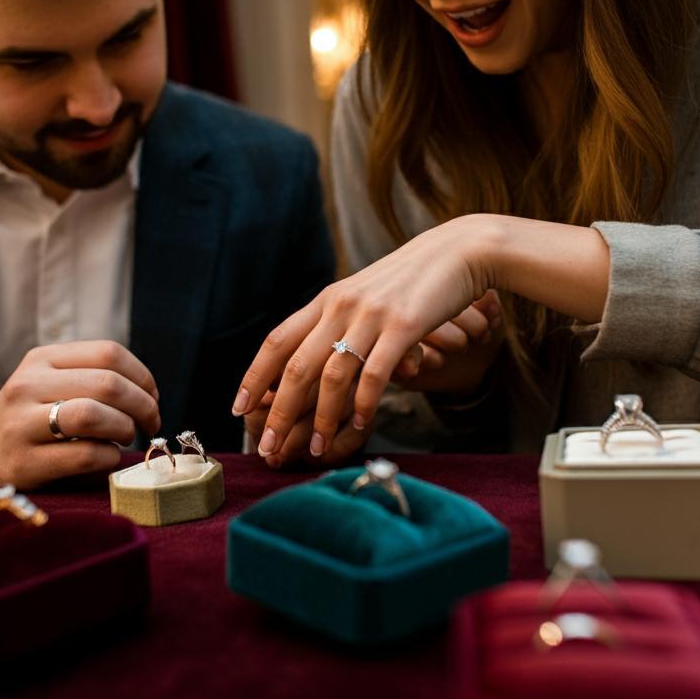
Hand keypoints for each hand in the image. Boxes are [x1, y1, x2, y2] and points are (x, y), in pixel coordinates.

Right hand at [0, 341, 159, 500]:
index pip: (108, 352)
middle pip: (107, 384)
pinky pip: (83, 456)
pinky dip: (108, 458)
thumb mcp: (47, 385)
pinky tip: (106, 458)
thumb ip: (89, 378)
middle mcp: (27, 385)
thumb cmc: (29, 422)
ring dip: (124, 429)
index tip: (153, 397)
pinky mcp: (22, 463)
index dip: (142, 376)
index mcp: (41, 360)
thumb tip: (149, 392)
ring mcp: (21, 424)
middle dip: (142, 405)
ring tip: (126, 439)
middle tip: (151, 423)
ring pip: (93, 415)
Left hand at [234, 217, 492, 459]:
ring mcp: (371, 315)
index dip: (255, 375)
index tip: (239, 407)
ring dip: (321, 417)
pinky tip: (361, 425)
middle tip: (268, 446)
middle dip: (279, 411)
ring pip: (332, 374)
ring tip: (315, 447)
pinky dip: (364, 404)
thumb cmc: (414, 280)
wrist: (460, 250)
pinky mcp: (404, 325)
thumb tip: (323, 363)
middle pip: (297, 365)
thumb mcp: (366, 295)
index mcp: (327, 299)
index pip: (278, 339)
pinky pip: (374, 373)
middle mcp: (341, 305)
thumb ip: (342, 322)